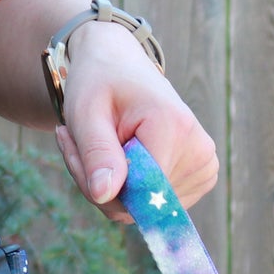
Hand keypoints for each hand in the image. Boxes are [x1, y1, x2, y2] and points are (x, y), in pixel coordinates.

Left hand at [49, 22, 218, 223]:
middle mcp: (200, 153)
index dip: (95, 181)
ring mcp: (204, 168)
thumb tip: (105, 196)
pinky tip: (116, 154)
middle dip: (96, 182)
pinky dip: (123, 187)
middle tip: (76, 142)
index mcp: (175, 128)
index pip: (134, 190)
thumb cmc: (100, 83)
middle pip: (136, 203)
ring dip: (107, 184)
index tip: (70, 143)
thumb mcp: (86, 111)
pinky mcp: (199, 178)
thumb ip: (96, 153)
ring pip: (139, 208)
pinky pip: (148, 204)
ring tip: (99, 143)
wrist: (121, 66)